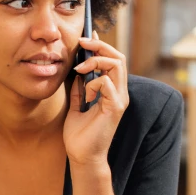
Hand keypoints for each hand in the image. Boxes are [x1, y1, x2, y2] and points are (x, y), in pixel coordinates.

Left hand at [63, 31, 128, 166]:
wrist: (82, 157)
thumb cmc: (80, 135)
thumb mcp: (76, 105)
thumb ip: (79, 88)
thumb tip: (76, 70)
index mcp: (112, 91)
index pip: (113, 60)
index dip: (101, 45)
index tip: (87, 37)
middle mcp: (120, 93)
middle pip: (118, 57)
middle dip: (99, 46)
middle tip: (81, 43)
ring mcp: (120, 99)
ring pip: (116, 64)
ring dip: (95, 61)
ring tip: (79, 69)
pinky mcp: (115, 107)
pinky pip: (106, 82)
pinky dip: (92, 83)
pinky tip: (85, 95)